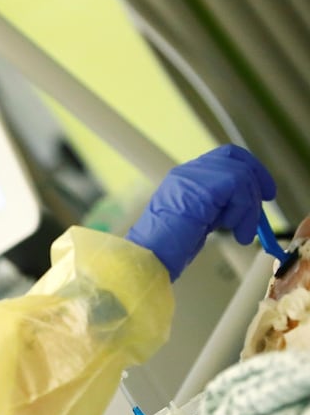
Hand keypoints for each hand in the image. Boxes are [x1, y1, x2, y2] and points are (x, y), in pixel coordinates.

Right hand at [126, 144, 275, 280]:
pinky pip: (237, 188)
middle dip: (256, 179)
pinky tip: (236, 233)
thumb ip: (218, 206)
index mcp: (184, 178)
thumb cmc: (168, 249)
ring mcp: (192, 178)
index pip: (224, 157)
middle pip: (234, 157)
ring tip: (241, 233)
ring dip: (249, 207)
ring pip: (240, 174)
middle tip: (265, 204)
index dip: (249, 169)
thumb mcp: (198, 220)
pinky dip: (245, 212)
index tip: (263, 192)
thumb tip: (247, 205)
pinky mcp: (200, 190)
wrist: (149, 257)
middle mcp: (187, 172)